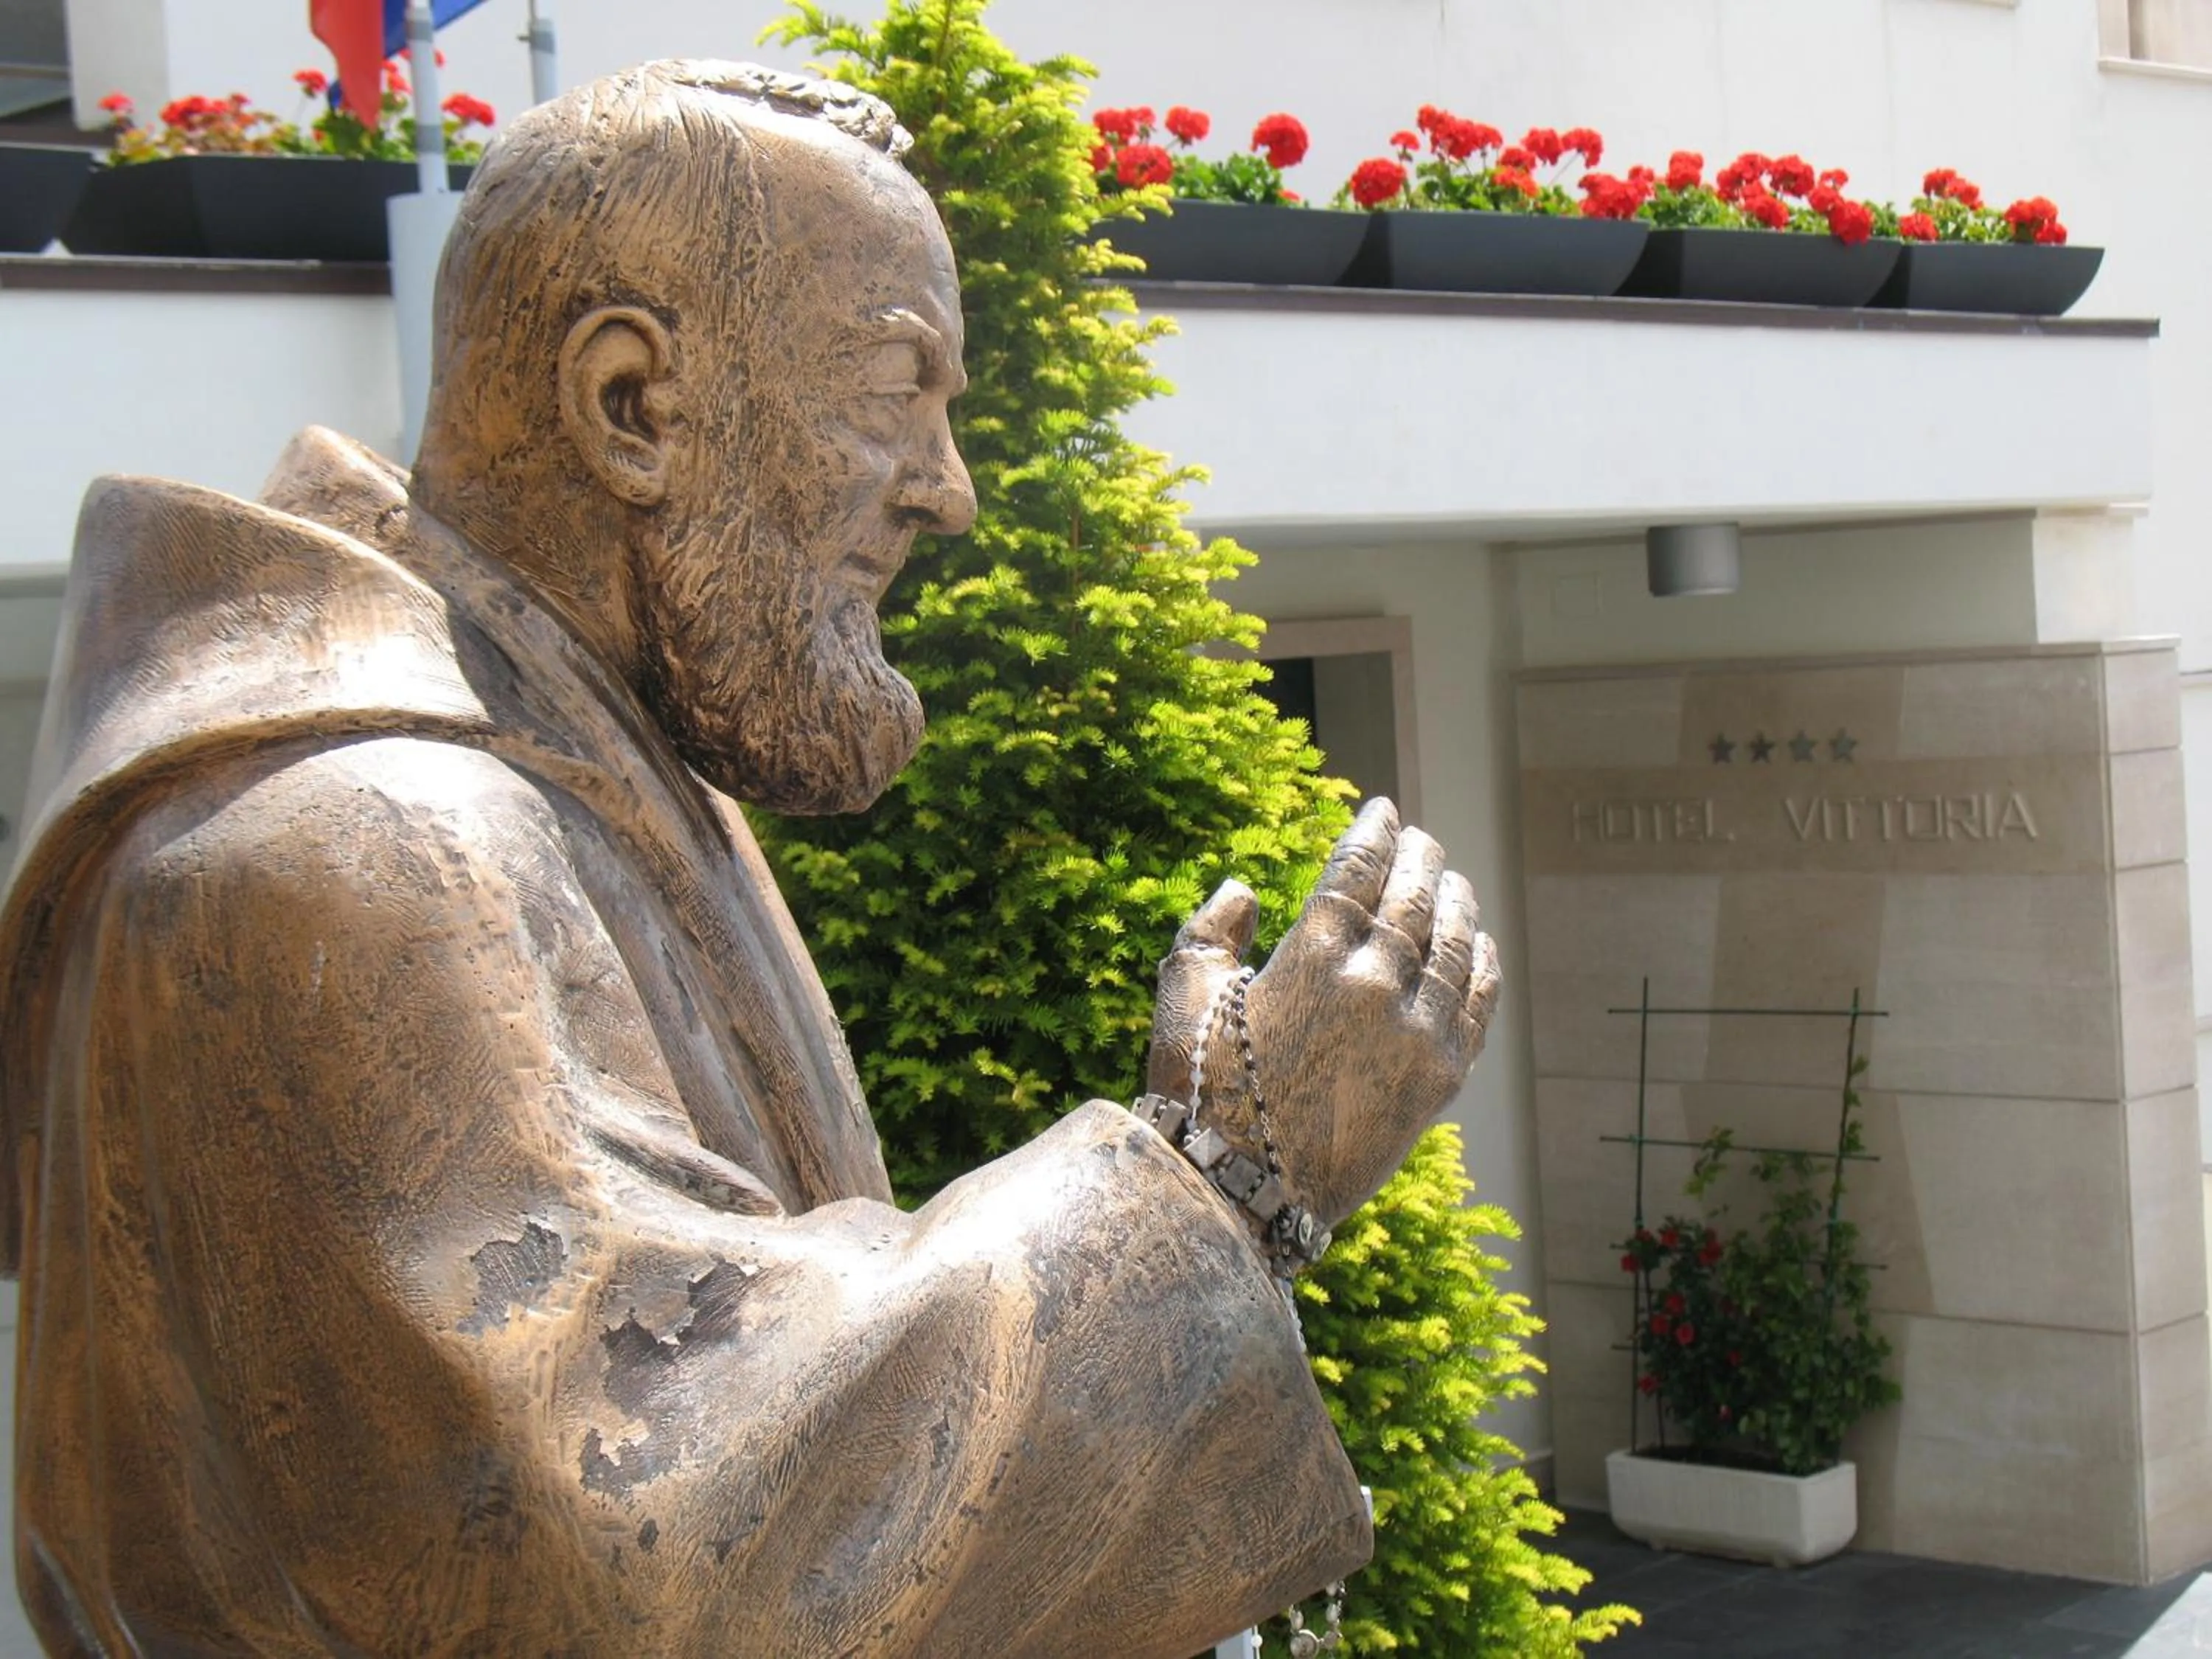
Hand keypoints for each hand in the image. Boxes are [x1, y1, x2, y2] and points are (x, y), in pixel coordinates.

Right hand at [1146, 798, 1499, 1238]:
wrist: (1240, 1192)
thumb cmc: (1200, 1092)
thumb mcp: (1183, 997)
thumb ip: (1211, 931)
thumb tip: (1244, 889)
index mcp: (1311, 957)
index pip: (1359, 868)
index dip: (1374, 831)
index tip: (1383, 809)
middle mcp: (1374, 987)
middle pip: (1414, 898)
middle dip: (1420, 858)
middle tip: (1421, 839)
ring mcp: (1415, 1034)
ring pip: (1454, 945)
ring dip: (1457, 902)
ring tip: (1453, 880)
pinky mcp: (1439, 1081)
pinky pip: (1476, 1006)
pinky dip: (1482, 966)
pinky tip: (1479, 945)